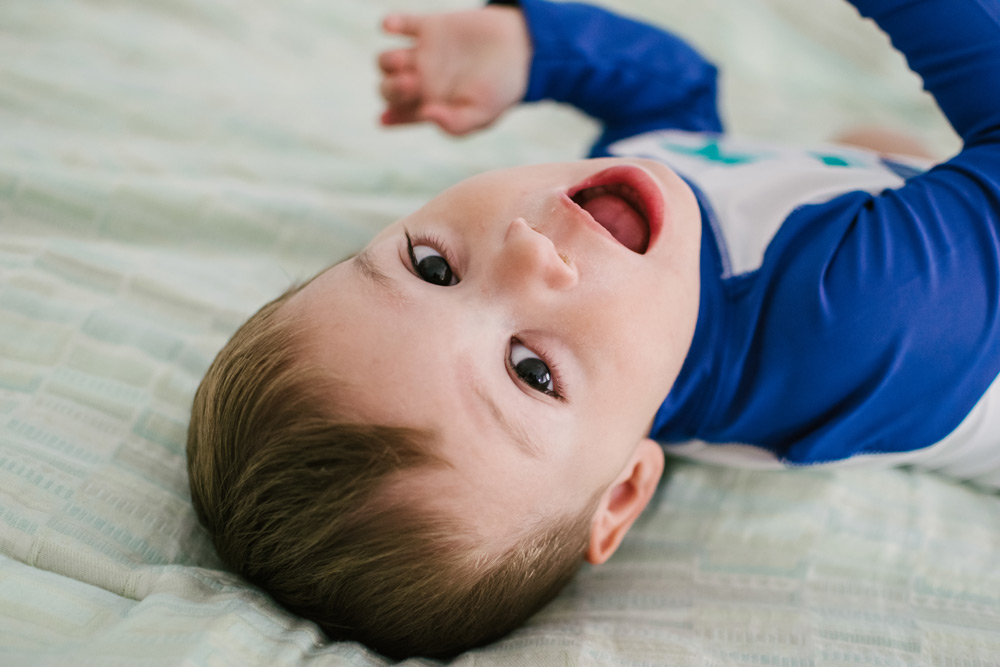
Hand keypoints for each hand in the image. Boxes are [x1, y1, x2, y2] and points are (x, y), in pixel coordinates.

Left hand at [377, 6, 531, 135]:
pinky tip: (392, 28)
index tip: (386, 118)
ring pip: (387, 60)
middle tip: (413, 82)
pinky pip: (400, 24)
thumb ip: (455, 124)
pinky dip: (391, 24)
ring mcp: (425, 53)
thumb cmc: (503, 88)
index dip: (391, 117)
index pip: (402, 113)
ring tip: (404, 61)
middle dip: (391, 88)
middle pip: (388, 88)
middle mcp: (423, 80)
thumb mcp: (483, 114)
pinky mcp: (432, 28)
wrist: (522, 49)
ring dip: (387, 62)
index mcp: (433, 104)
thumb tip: (425, 115)